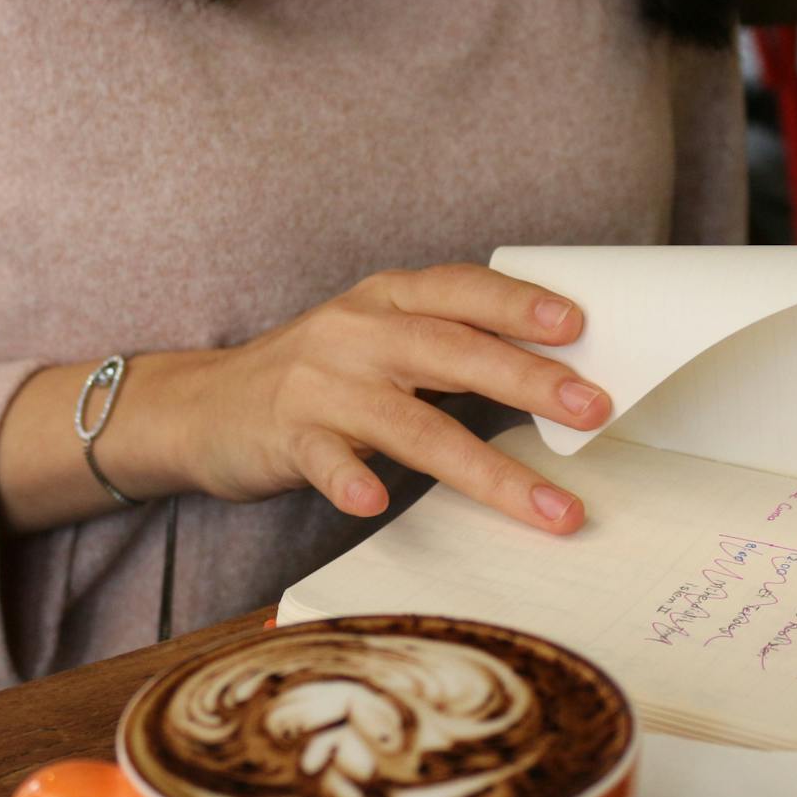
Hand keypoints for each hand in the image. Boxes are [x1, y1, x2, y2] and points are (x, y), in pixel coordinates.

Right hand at [164, 264, 610, 533]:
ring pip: (411, 424)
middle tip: (592, 409)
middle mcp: (357, 333)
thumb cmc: (316, 377)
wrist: (203, 406)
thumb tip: (556, 376)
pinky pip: (324, 460)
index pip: (461, 291)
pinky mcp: (286, 436)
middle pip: (451, 351)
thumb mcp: (378, 341)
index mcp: (387, 300)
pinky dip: (349, 478)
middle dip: (527, 380)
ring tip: (546, 506)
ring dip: (486, 468)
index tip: (579, 326)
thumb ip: (446, 347)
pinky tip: (373, 501)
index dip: (519, 304)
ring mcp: (320, 385)